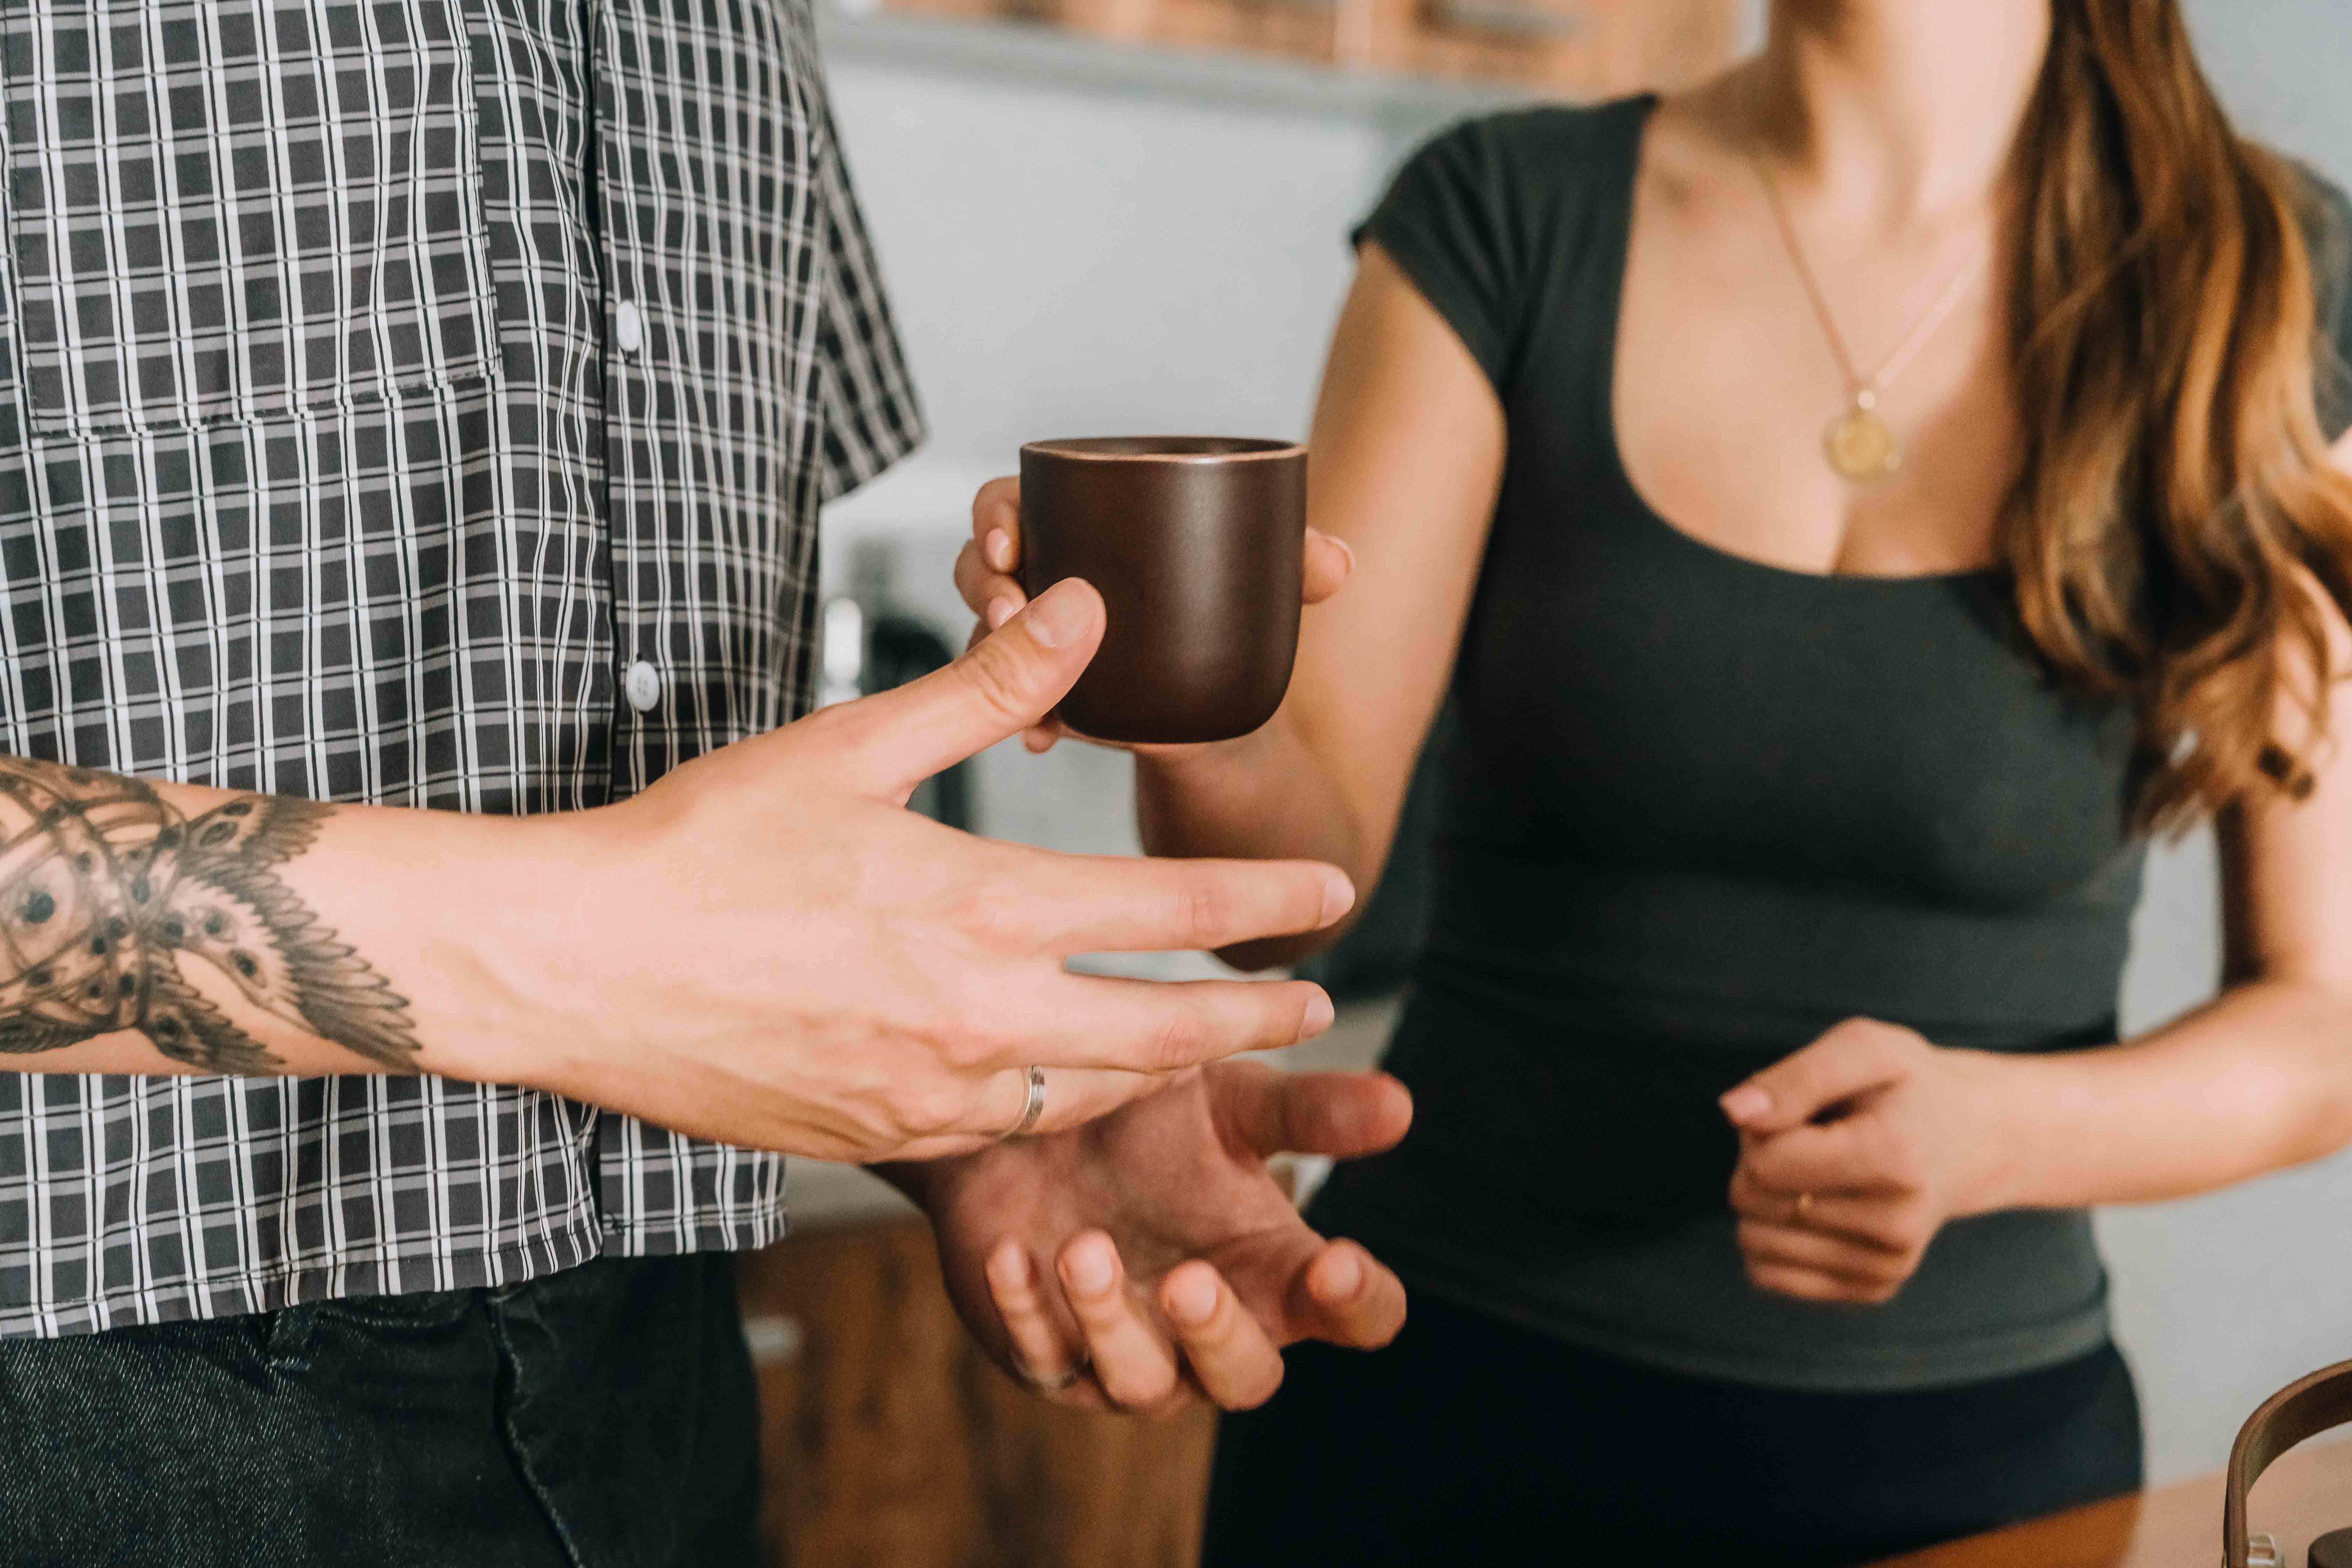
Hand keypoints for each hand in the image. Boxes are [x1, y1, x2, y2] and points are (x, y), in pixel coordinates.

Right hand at [506, 579, 1353, 1161]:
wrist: (577, 966)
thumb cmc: (703, 848)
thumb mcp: (851, 746)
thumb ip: (988, 689)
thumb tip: (1088, 608)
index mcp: (980, 908)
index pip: (1170, 910)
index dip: (1268, 900)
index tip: (1332, 890)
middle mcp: (976, 1016)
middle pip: (1166, 1029)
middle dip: (1257, 1015)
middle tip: (1320, 1003)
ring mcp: (931, 1094)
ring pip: (1095, 1092)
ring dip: (1169, 1069)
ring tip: (1214, 1048)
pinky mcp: (883, 1139)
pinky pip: (1008, 1132)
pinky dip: (1064, 1107)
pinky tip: (1076, 1083)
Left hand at [903, 1059, 1411, 1412]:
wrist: (1036, 1112)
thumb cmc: (1152, 1118)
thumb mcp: (1233, 1102)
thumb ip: (1310, 1111)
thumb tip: (1400, 1102)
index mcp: (1277, 1266)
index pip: (1355, 1313)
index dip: (1357, 1302)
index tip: (1336, 1261)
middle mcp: (1212, 1325)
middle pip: (1247, 1376)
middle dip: (1219, 1334)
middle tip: (1191, 1278)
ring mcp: (1130, 1352)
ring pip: (1142, 1384)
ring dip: (1113, 1323)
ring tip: (1084, 1248)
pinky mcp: (1048, 1355)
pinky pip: (1041, 1359)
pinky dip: (1026, 1312)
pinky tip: (1010, 1254)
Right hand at [951, 476, 1356, 752]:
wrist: (1228, 701)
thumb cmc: (1228, 614)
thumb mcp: (1260, 584)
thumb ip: (1297, 562)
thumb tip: (1338, 562)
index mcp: (1080, 522)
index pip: (1012, 499)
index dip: (997, 514)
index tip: (1010, 540)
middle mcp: (1047, 574)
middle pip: (983, 564)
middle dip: (985, 586)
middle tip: (1008, 612)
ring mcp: (1034, 638)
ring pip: (986, 633)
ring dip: (992, 657)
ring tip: (1026, 681)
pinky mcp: (1040, 691)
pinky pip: (1006, 700)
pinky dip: (1024, 715)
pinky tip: (1044, 737)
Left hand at [1719, 1019, 2013, 1305]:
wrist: (1967, 1140)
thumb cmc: (1905, 1086)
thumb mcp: (1865, 1048)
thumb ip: (1798, 1076)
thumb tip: (1734, 1111)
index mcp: (1895, 1158)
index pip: (1766, 1163)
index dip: (1762, 1128)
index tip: (1803, 1113)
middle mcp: (1895, 1226)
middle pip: (1751, 1199)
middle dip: (1758, 1160)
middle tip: (1812, 1138)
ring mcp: (1886, 1265)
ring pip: (1751, 1240)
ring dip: (1765, 1198)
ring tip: (1820, 1169)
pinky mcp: (1871, 1289)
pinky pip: (1766, 1274)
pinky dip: (1773, 1237)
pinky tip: (1821, 1206)